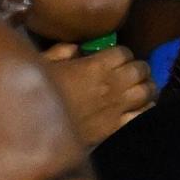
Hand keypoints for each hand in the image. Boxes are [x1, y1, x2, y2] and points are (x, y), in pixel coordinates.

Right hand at [40, 43, 156, 143]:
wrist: (31, 130)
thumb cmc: (34, 94)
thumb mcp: (42, 65)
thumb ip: (62, 52)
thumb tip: (76, 49)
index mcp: (96, 65)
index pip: (124, 52)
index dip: (121, 54)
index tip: (115, 60)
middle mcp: (112, 84)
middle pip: (141, 69)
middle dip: (138, 69)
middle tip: (131, 74)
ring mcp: (117, 107)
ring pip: (148, 91)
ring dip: (146, 88)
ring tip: (139, 90)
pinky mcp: (116, 128)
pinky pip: (142, 116)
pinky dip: (144, 110)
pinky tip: (138, 110)